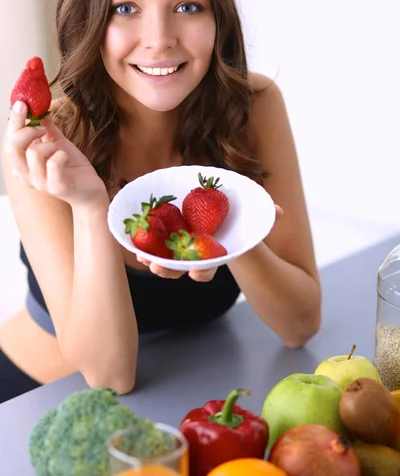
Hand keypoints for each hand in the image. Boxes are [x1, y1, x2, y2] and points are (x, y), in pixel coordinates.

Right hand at [5, 101, 106, 206]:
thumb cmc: (71, 166)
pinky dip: (61, 155)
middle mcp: (26, 176)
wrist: (91, 188)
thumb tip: (38, 107)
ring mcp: (41, 183)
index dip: (14, 121)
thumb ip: (46, 127)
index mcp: (22, 164)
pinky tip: (66, 158)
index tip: (22, 104)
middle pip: (12, 148)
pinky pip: (53, 164)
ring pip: (33, 154)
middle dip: (27, 131)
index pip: (9, 141)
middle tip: (43, 128)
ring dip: (49, 145)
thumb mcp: (57, 142)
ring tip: (58, 150)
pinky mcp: (57, 187)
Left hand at [135, 206, 282, 280]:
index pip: (208, 267)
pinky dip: (142, 243)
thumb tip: (280, 212)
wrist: (215, 202)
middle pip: (179, 267)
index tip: (197, 273)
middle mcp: (193, 252)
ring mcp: (176, 244)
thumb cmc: (234, 211)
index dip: (202, 272)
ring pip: (162, 257)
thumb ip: (264, 213)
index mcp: (212, 251)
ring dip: (151, 260)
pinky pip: (150, 242)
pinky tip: (133, 242)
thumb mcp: (250, 211)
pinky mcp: (162, 233)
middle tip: (158, 268)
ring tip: (143, 259)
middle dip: (168, 270)